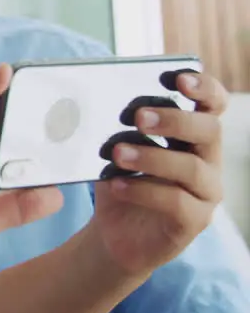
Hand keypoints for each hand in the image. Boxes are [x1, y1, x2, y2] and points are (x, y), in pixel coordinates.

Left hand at [91, 70, 225, 273]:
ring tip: (116, 153)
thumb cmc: (119, 182)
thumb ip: (118, 127)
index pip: (213, 105)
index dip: (204, 88)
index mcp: (192, 136)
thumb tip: (99, 99)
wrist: (113, 233)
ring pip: (192, 168)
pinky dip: (143, 190)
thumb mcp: (116, 149)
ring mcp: (205, 193)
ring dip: (152, 156)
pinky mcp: (194, 222)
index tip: (178, 78)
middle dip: (174, 119)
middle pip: (209, 130)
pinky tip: (116, 185)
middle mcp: (207, 161)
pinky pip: (177, 202)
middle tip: (138, 117)